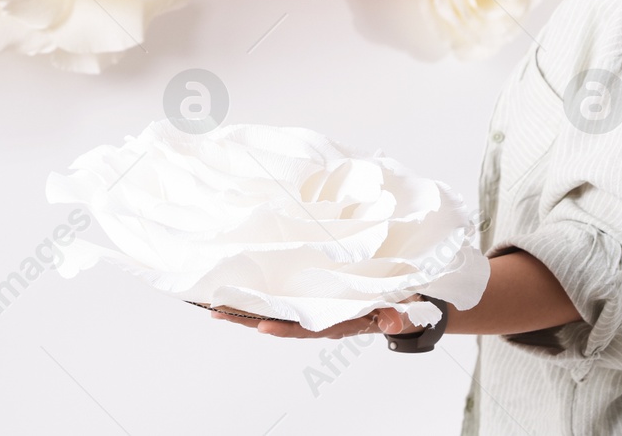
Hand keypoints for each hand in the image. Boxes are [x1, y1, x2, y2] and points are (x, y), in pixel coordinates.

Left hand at [207, 299, 423, 338]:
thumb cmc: (397, 309)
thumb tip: (392, 322)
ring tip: (220, 306)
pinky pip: (285, 302)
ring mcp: (316, 310)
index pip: (306, 328)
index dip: (284, 328)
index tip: (261, 325)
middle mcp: (321, 320)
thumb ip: (395, 316)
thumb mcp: (400, 312)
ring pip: (278, 313)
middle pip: (281, 322)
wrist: (402, 309)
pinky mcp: (315, 299)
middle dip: (250, 319)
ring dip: (250, 310)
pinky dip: (264, 298)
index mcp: (338, 323)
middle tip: (220, 313)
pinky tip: (244, 293)